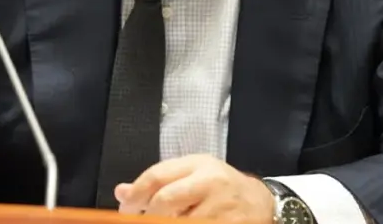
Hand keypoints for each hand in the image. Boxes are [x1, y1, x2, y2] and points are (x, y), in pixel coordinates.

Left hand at [115, 154, 273, 222]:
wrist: (261, 203)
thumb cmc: (221, 187)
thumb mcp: (192, 175)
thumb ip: (159, 181)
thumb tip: (121, 192)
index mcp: (198, 164)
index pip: (157, 176)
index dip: (135, 196)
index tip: (125, 210)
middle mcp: (211, 182)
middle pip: (166, 200)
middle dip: (147, 215)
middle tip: (139, 222)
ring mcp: (221, 207)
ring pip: (179, 221)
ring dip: (165, 223)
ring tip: (164, 222)